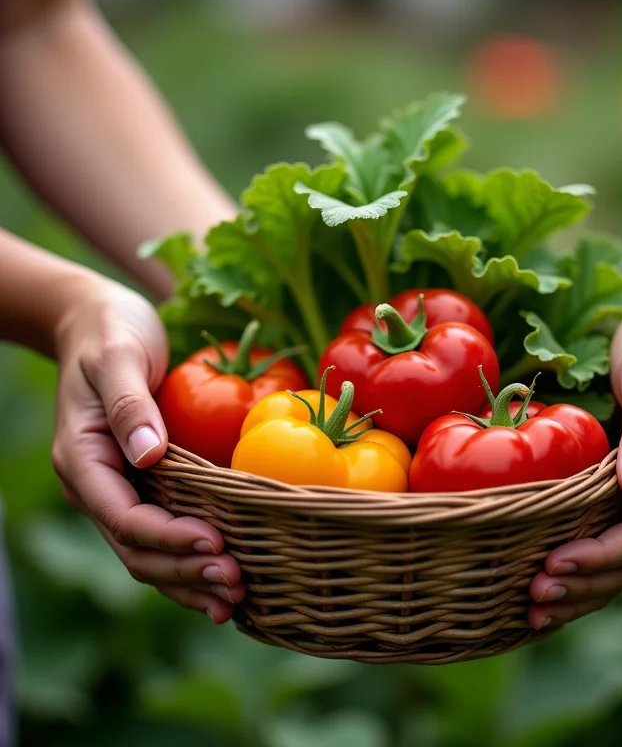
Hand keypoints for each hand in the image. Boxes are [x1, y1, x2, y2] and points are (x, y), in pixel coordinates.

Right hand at [52, 277, 244, 621]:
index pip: (125, 516)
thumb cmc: (112, 333)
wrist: (100, 324)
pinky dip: (191, 560)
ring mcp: (120, 488)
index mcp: (83, 459)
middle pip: (138, 548)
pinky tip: (223, 577)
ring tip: (235, 598)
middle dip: (185, 571)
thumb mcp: (119, 356)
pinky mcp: (145, 485)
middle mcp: (99, 484)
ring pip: (149, 553)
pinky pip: (164, 533)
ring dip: (189, 579)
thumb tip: (148, 454)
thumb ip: (130, 404)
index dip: (170, 537)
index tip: (216, 544)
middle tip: (236, 584)